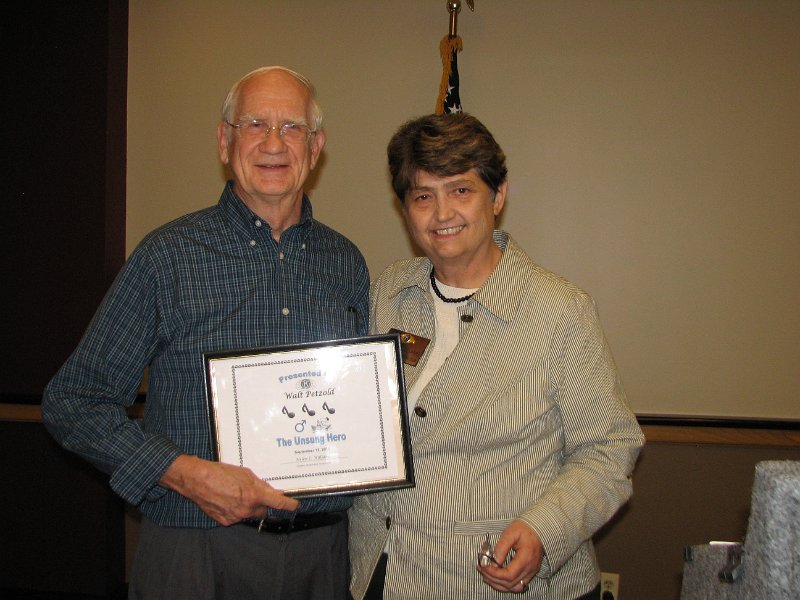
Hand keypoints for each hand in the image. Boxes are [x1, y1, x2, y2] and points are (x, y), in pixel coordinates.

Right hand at [160, 455, 299, 525]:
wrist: (197, 480)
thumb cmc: (220, 472)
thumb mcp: (245, 474)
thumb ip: (261, 485)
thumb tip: (273, 492)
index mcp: (253, 495)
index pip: (277, 503)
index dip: (289, 505)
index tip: (295, 505)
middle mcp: (246, 509)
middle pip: (263, 510)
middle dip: (262, 503)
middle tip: (253, 492)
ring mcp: (235, 517)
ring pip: (249, 513)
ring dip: (248, 506)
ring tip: (235, 493)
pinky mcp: (225, 521)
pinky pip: (237, 517)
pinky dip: (236, 510)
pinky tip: (227, 499)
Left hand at [476, 520, 543, 593]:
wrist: (538, 529)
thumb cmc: (525, 528)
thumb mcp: (511, 532)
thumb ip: (501, 547)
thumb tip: (493, 561)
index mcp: (526, 557)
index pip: (508, 575)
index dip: (493, 573)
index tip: (483, 566)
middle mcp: (530, 568)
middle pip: (509, 583)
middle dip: (492, 578)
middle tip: (481, 569)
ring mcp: (531, 572)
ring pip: (513, 588)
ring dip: (498, 584)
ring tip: (486, 575)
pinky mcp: (530, 573)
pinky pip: (518, 585)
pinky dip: (506, 585)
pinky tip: (496, 578)